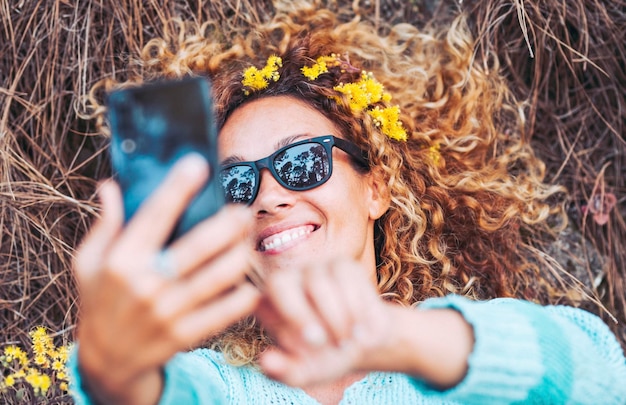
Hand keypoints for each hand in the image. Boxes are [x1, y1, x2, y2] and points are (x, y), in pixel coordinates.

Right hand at [74, 155, 260, 404]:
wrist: (107, 360)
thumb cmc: (100, 300)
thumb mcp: (88, 262)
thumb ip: (104, 224)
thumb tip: (110, 185)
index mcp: (121, 261)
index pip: (155, 215)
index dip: (178, 186)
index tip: (198, 164)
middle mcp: (146, 284)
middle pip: (201, 244)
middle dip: (230, 221)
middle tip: (242, 210)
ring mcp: (169, 312)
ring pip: (222, 275)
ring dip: (243, 252)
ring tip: (249, 240)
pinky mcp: (187, 334)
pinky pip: (228, 310)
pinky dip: (246, 292)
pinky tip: (250, 279)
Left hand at [255, 258, 393, 386]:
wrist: (363, 346)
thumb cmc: (325, 360)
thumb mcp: (304, 373)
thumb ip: (283, 372)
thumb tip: (265, 361)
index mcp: (268, 306)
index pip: (256, 299)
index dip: (279, 316)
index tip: (309, 342)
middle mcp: (286, 281)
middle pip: (280, 282)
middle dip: (300, 313)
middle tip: (320, 343)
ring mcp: (313, 269)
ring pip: (318, 282)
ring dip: (335, 317)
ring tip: (346, 341)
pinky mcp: (341, 264)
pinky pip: (345, 276)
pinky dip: (355, 306)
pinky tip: (360, 327)